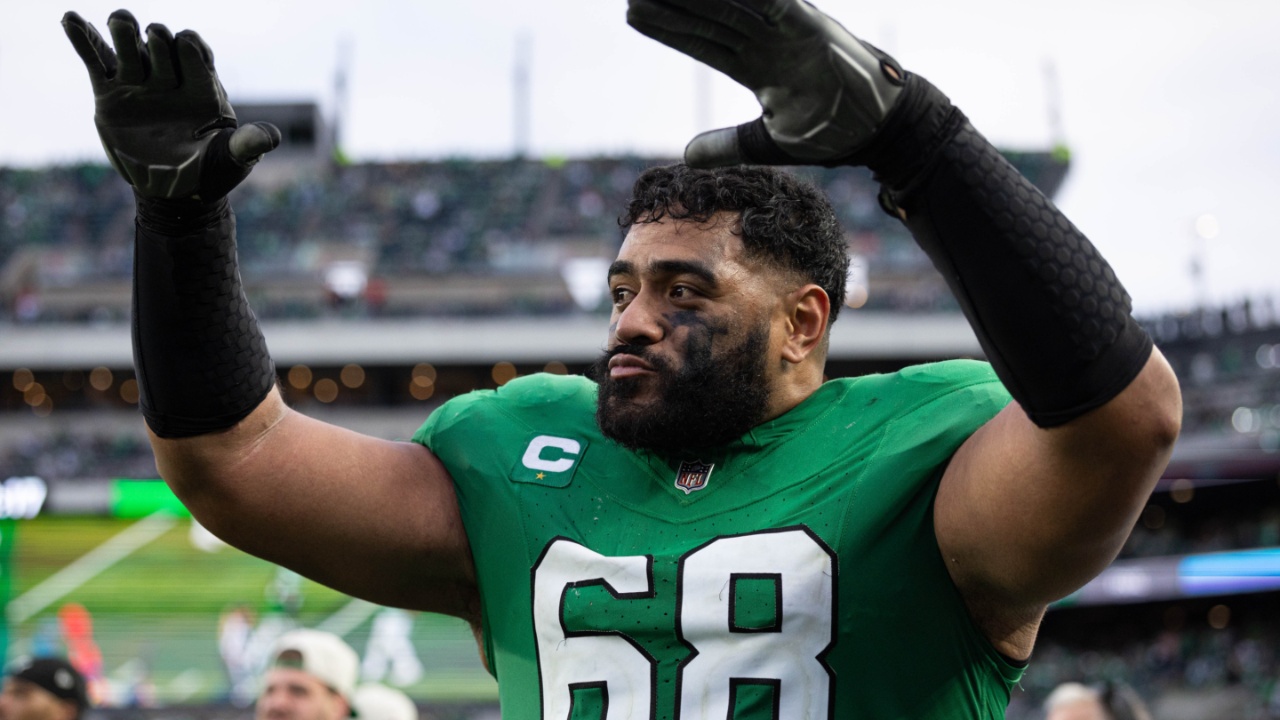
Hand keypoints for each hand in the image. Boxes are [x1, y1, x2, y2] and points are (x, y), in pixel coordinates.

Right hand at [62, 9, 279, 200]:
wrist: (174, 190)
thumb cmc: (210, 172)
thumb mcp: (232, 159)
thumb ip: (247, 144)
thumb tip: (272, 138)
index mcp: (201, 86)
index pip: (195, 50)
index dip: (191, 46)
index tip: (188, 49)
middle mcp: (170, 79)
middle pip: (161, 42)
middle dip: (158, 38)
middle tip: (153, 40)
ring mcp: (140, 83)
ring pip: (129, 45)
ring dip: (124, 29)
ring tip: (120, 21)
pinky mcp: (111, 93)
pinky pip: (96, 60)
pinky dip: (83, 39)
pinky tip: (69, 19)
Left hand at [627, 0, 904, 167]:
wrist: (879, 128)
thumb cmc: (830, 130)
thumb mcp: (767, 143)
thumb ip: (728, 145)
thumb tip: (687, 156)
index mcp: (757, 64)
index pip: (704, 41)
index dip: (670, 28)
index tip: (635, 14)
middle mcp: (768, 42)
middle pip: (711, 16)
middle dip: (674, 2)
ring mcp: (789, 32)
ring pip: (735, 5)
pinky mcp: (813, 28)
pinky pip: (778, 6)